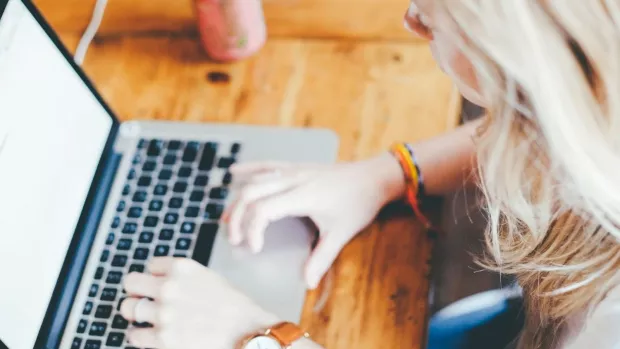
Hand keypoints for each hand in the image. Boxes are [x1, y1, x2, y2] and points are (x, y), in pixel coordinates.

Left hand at [120, 257, 277, 348]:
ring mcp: (163, 313)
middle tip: (143, 299)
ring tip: (146, 318)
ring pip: (128, 308)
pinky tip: (150, 335)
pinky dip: (140, 335)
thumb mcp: (208, 278)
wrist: (247, 332)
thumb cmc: (233, 307)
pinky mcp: (162, 338)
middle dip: (137, 291)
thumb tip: (161, 281)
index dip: (155, 276)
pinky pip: (134, 334)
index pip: (150, 265)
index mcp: (181, 268)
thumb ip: (183, 277)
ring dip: (137, 313)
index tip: (159, 284)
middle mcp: (169, 287)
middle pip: (131, 282)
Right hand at [223, 153, 404, 288]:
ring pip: (255, 180)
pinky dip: (249, 169)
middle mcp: (293, 179)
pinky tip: (234, 173)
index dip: (252, 230)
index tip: (255, 250)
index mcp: (302, 195)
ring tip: (227, 219)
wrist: (375, 177)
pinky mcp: (297, 166)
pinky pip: (267, 165)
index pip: (263, 210)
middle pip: (251, 194)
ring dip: (238, 200)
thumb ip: (322, 258)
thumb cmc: (359, 203)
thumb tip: (307, 283)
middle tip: (236, 241)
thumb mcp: (341, 233)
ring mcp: (294, 170)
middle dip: (238, 218)